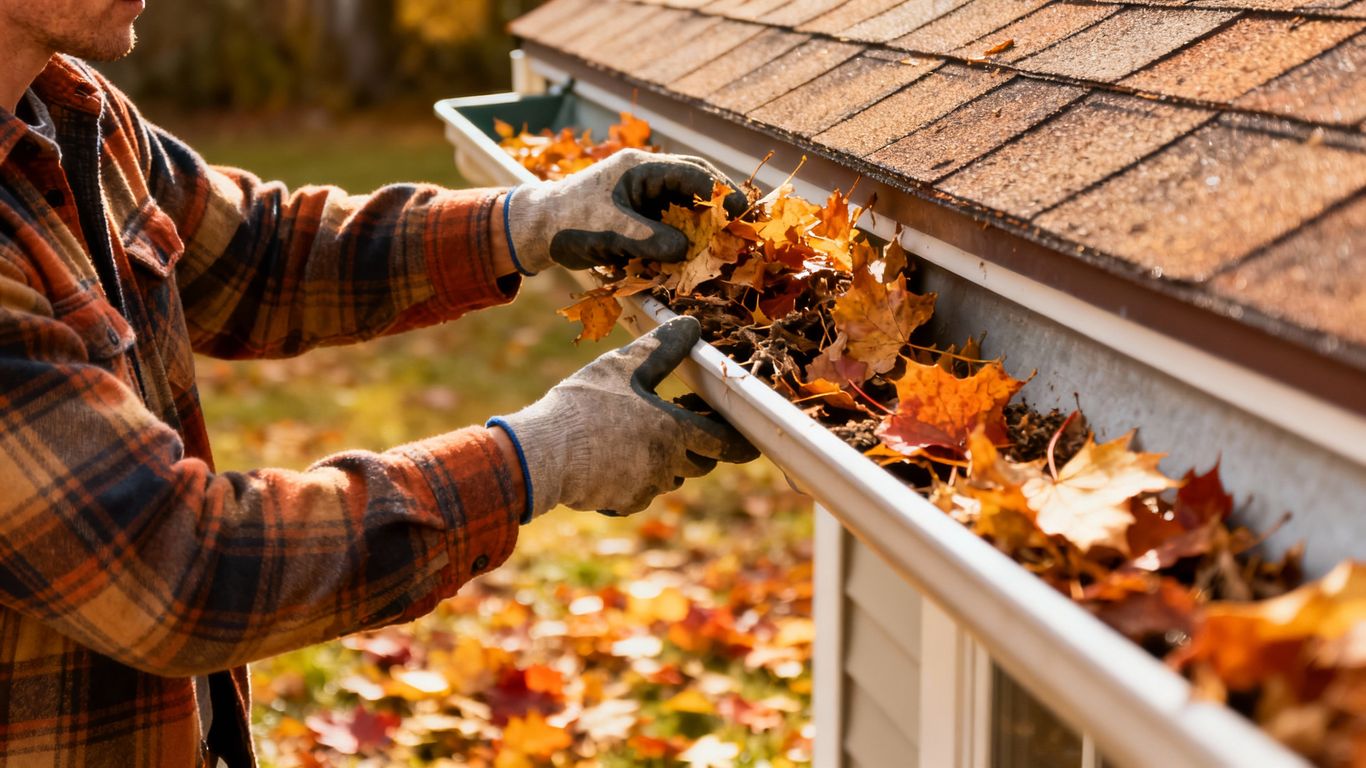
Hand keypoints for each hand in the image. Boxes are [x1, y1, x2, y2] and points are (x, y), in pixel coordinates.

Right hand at [489, 316, 757, 520]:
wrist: (541, 455)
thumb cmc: (583, 406)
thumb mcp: (623, 365)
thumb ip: (662, 347)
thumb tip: (690, 325)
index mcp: (674, 433)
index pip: (723, 443)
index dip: (738, 442)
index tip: (749, 443)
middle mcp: (666, 467)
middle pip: (699, 462)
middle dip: (699, 445)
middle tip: (682, 419)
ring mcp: (644, 489)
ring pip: (669, 476)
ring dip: (666, 459)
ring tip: (640, 431)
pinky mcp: (621, 503)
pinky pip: (640, 490)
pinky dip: (636, 474)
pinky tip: (611, 454)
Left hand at [503, 149, 747, 273]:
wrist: (536, 229)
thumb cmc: (569, 221)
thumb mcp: (611, 230)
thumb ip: (650, 238)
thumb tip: (687, 251)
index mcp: (641, 167)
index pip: (693, 173)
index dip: (720, 192)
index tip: (741, 211)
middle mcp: (646, 177)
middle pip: (694, 185)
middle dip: (718, 205)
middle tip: (741, 226)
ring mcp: (642, 195)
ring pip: (684, 205)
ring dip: (701, 223)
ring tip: (722, 242)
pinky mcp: (637, 215)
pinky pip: (669, 222)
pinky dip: (682, 236)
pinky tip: (691, 253)